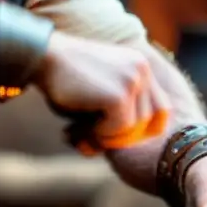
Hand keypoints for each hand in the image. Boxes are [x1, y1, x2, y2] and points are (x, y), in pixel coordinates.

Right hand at [34, 31, 170, 152]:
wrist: (45, 57)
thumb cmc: (66, 78)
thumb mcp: (99, 93)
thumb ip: (115, 117)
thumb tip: (112, 149)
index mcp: (141, 65)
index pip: (161, 108)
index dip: (144, 128)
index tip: (120, 134)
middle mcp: (142, 69)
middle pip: (148, 121)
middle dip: (122, 135)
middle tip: (91, 135)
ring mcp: (133, 80)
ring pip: (134, 127)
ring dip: (109, 134)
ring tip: (84, 126)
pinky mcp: (120, 94)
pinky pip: (119, 129)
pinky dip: (101, 133)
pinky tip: (84, 121)